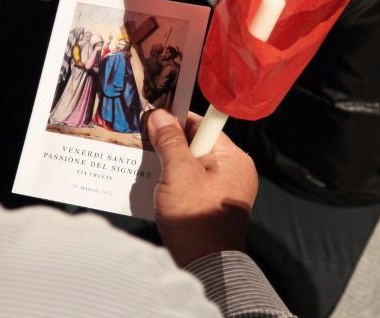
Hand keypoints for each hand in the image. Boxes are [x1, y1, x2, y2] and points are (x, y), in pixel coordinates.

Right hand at [147, 110, 257, 266]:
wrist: (205, 265)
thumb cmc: (195, 215)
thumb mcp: (178, 173)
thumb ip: (169, 141)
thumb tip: (160, 114)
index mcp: (234, 158)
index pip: (203, 126)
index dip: (177, 120)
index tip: (153, 119)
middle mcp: (235, 171)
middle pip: (197, 145)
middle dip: (170, 144)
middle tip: (144, 141)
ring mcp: (225, 190)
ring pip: (192, 165)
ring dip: (170, 164)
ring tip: (146, 162)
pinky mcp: (214, 206)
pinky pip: (192, 183)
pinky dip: (175, 181)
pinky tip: (156, 183)